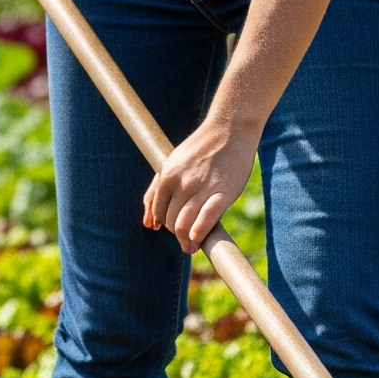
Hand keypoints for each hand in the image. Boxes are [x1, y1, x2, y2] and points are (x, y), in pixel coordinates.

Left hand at [144, 114, 258, 251]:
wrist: (230, 130)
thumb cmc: (200, 149)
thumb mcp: (171, 163)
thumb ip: (156, 191)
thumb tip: (148, 224)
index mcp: (167, 175)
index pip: (159, 212)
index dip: (165, 224)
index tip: (174, 228)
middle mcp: (182, 183)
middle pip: (171, 221)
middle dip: (177, 233)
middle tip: (185, 238)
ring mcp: (202, 189)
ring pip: (185, 225)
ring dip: (186, 241)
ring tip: (190, 247)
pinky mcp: (223, 194)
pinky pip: (206, 220)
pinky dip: (198, 234)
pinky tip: (198, 240)